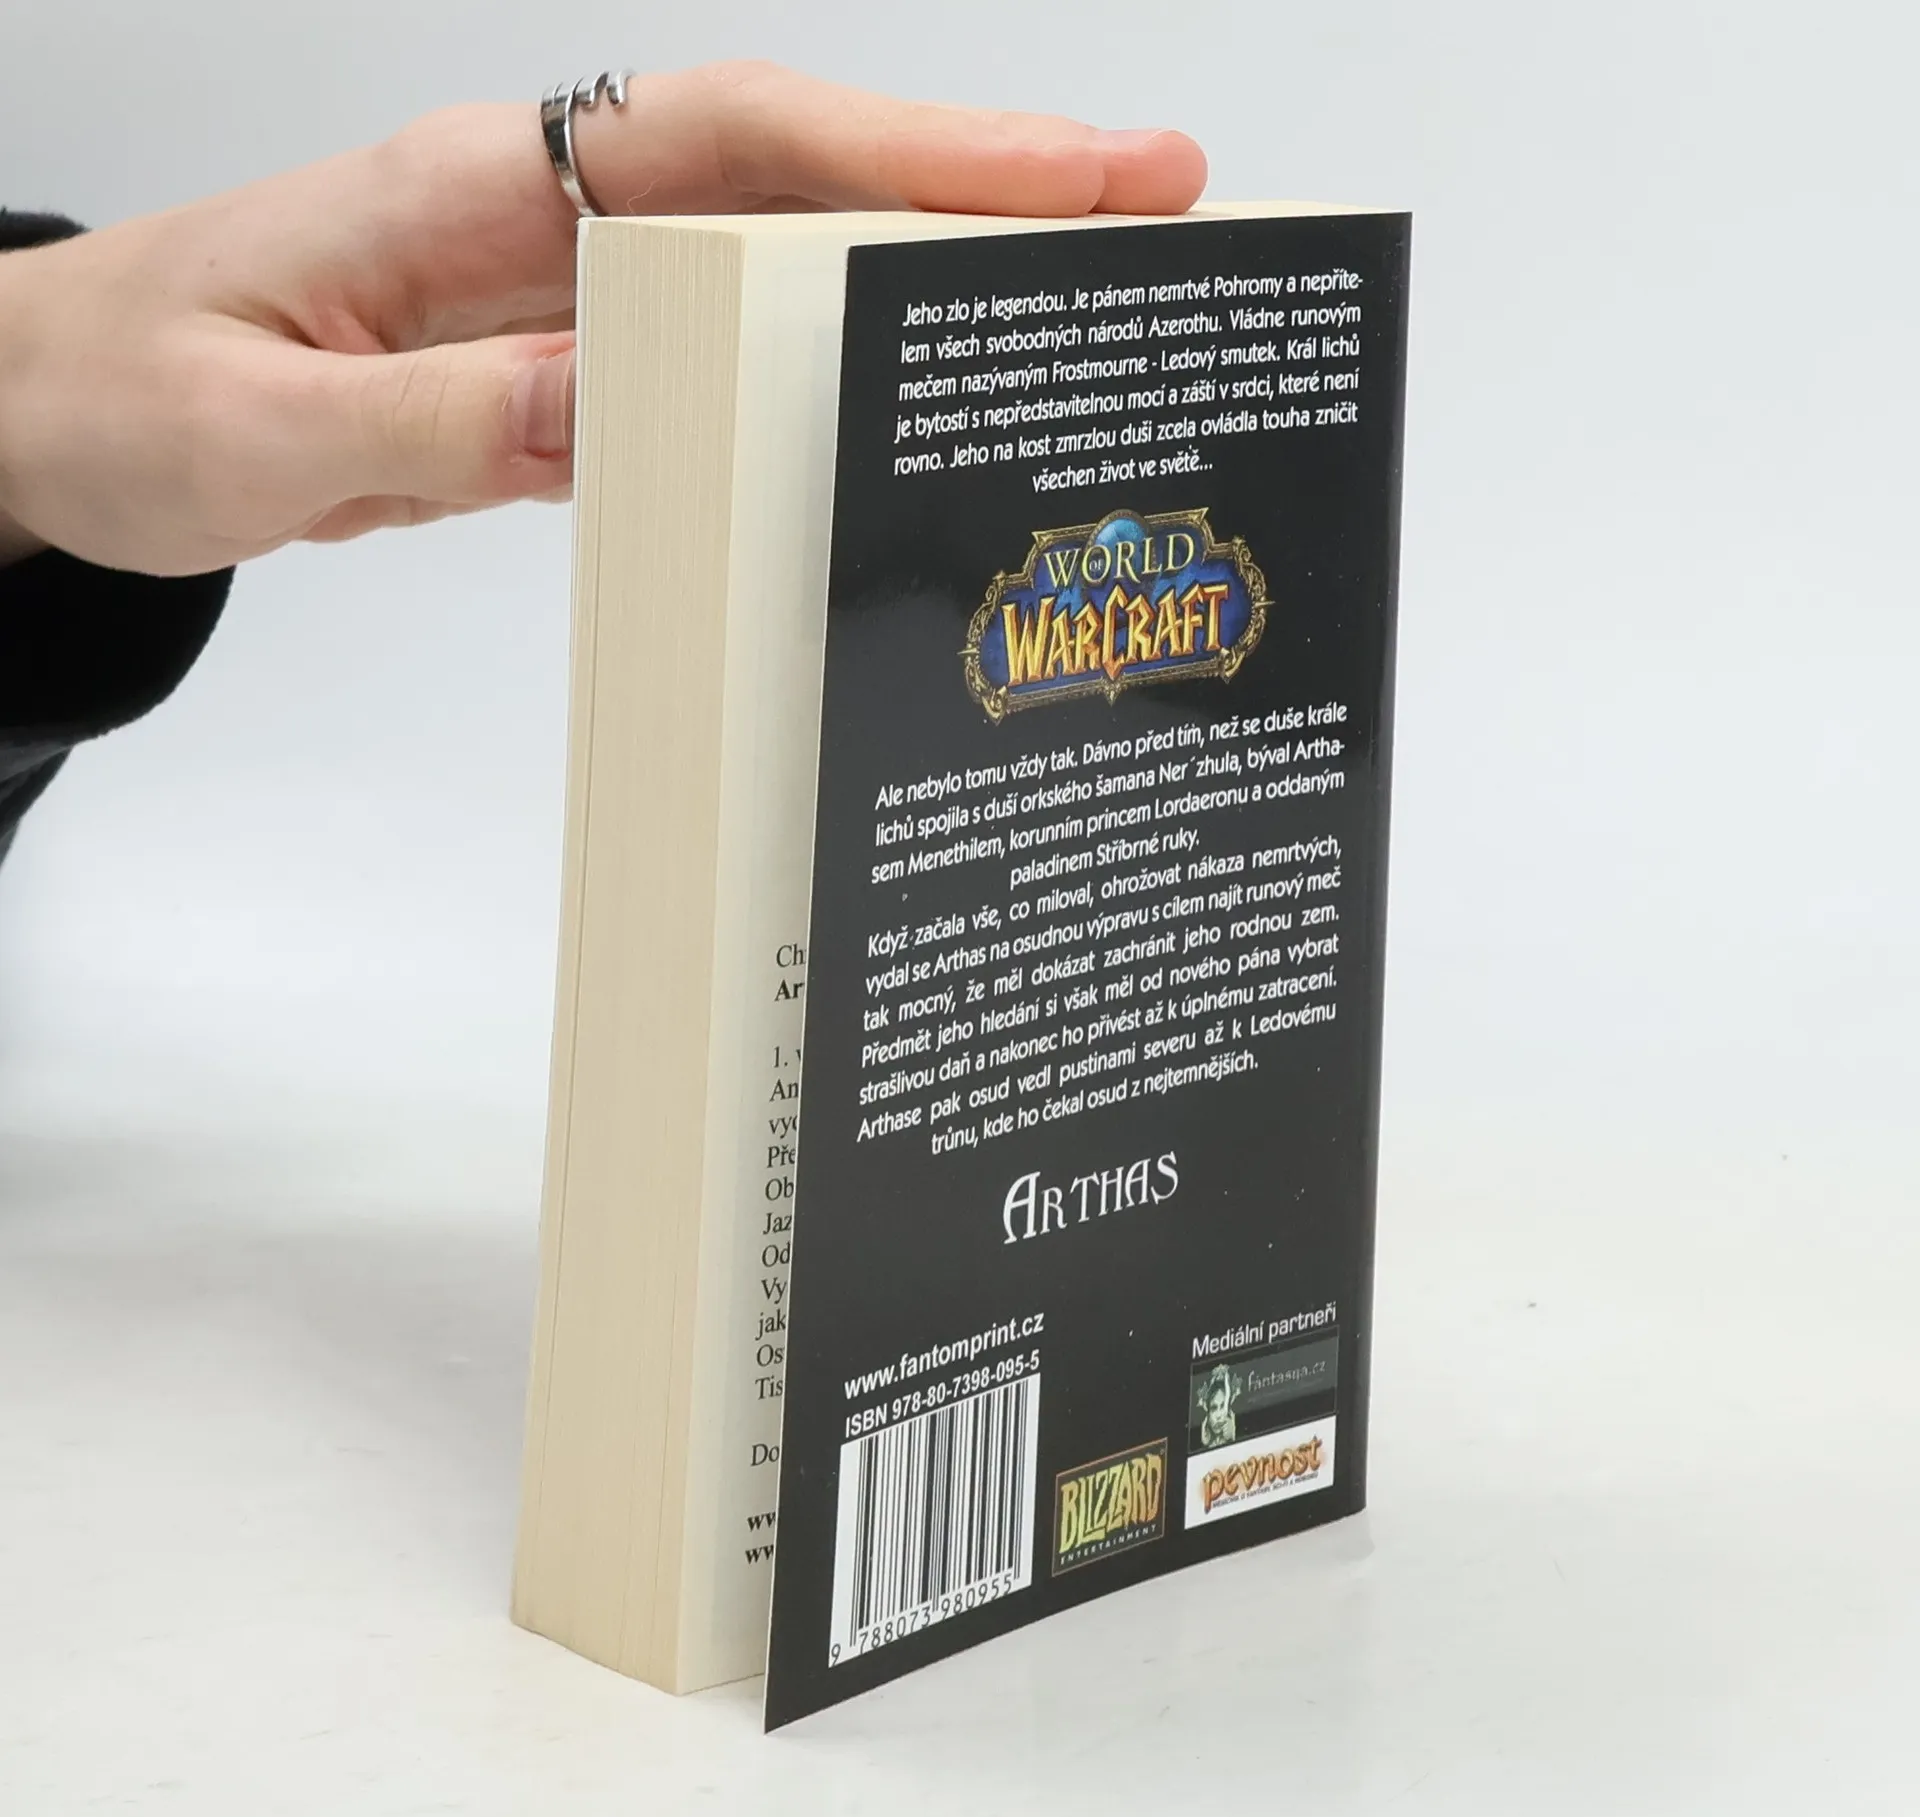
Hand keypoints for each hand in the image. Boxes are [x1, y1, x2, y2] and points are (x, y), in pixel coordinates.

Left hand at [0, 64, 1205, 576]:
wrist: (43, 418)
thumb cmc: (117, 396)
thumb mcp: (261, 429)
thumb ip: (441, 418)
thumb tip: (624, 402)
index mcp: (476, 192)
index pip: (738, 143)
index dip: (917, 151)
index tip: (1079, 168)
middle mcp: (544, 228)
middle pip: (798, 183)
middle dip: (979, 194)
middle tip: (1156, 219)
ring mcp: (562, 307)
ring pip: (775, 276)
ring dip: (919, 288)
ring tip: (1071, 322)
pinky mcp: (554, 385)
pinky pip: (714, 374)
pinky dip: (815, 384)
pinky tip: (901, 419)